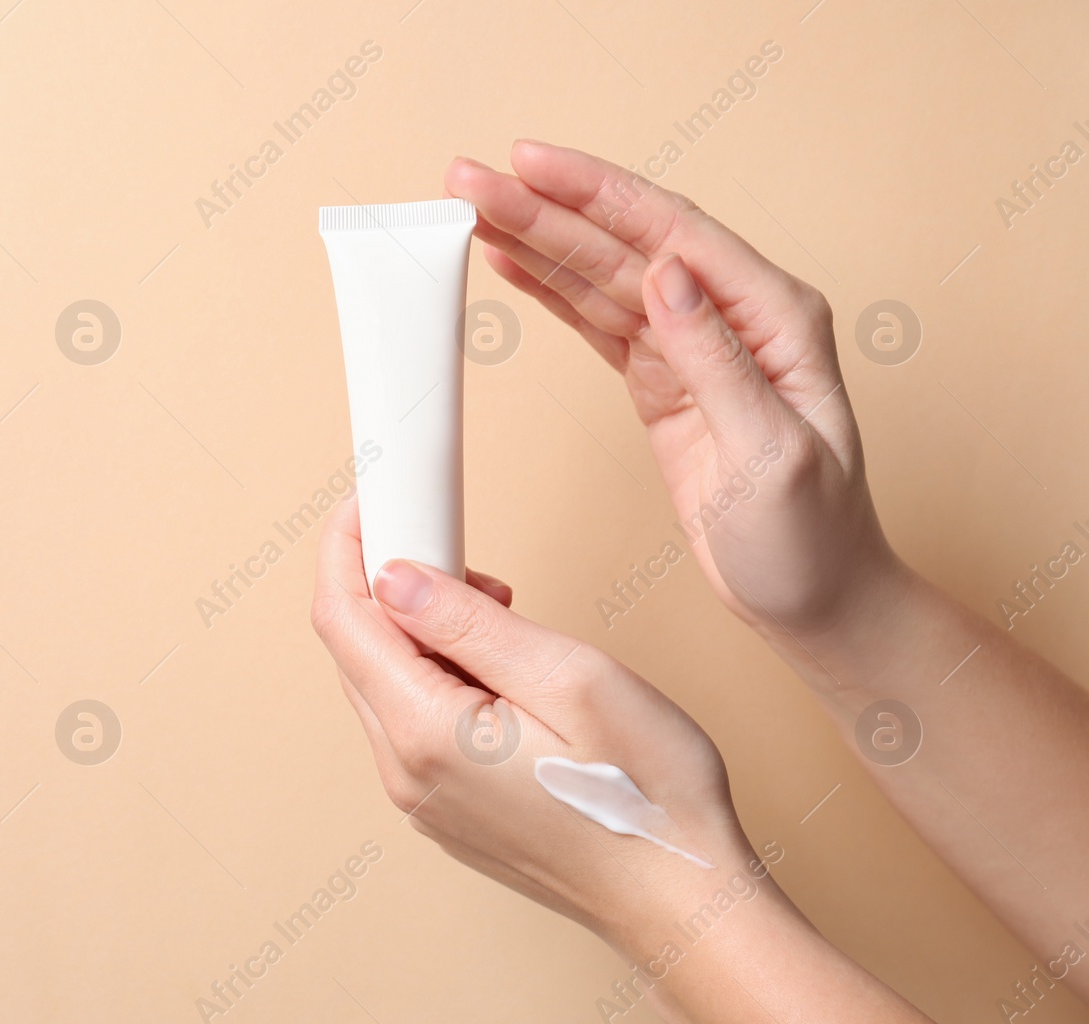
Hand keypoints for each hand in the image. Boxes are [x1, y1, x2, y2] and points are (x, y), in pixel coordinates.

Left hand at [311, 498, 987, 1023]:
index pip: (343, 619)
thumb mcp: (567, 676)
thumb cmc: (646, 794)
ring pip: (384, 683)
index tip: (376, 501)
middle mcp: (404, 772)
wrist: (680, 900)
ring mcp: (421, 798)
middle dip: (392, 582)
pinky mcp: (445, 808)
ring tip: (502, 611)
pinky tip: (501, 667)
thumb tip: (393, 577)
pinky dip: (438, 673)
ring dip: (423, 629)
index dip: (348, 547)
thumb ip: (466, 623)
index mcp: (423, 734)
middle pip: (356, 648)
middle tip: (462, 549)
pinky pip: (412, 721)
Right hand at [444, 144, 902, 636]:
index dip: (597, 194)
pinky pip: (597, 321)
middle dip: (546, 207)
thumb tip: (665, 274)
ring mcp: (694, 344)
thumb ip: (717, 360)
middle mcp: (735, 315)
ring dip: (537, 241)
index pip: (674, 233)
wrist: (815, 598)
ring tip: (470, 208)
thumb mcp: (769, 455)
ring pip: (603, 276)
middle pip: (626, 244)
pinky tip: (509, 261)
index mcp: (775, 317)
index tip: (530, 164)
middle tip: (470, 179)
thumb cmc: (811, 537)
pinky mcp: (662, 379)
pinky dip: (550, 291)